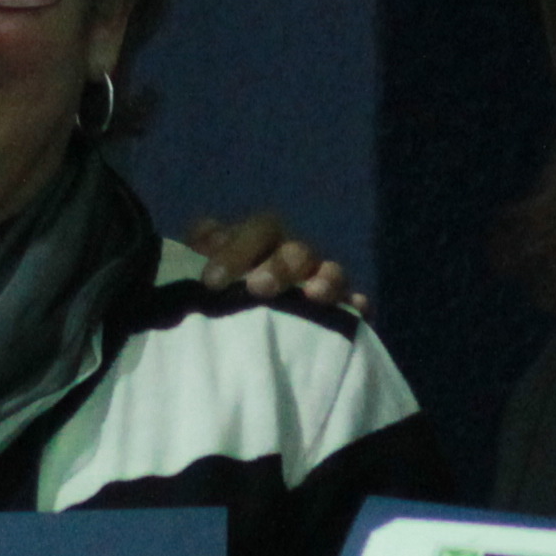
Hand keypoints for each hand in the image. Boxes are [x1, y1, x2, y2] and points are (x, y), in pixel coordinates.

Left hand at [180, 211, 363, 313]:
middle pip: (297, 250)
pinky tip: (357, 308)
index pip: (258, 230)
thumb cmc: (215, 289)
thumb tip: (205, 237)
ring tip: (314, 295)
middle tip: (257, 289)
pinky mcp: (338, 310)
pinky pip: (354, 303)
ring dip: (325, 279)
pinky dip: (356, 304)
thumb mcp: (200, 269)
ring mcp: (318, 280)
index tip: (211, 282)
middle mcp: (293, 254)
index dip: (237, 251)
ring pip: (331, 271)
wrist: (233, 325)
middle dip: (279, 267)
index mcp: (262, 240)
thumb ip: (199, 250)